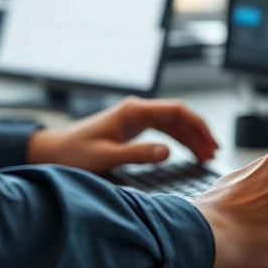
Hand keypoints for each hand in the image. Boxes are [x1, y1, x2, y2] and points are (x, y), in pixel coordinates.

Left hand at [25, 96, 217, 173]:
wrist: (55, 152)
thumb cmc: (76, 154)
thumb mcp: (107, 157)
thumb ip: (137, 155)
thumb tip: (167, 152)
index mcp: (133, 111)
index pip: (176, 111)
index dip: (197, 126)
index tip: (211, 145)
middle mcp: (136, 109)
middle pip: (178, 115)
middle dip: (199, 133)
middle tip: (213, 155)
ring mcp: (134, 117)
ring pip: (172, 123)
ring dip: (190, 137)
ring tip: (206, 156)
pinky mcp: (132, 127)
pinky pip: (163, 129)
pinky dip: (178, 140)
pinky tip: (188, 153)